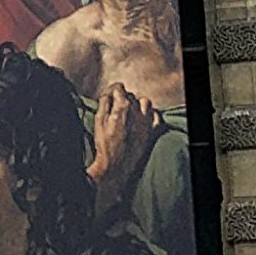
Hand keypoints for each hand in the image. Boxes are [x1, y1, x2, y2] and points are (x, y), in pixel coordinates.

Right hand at [87, 82, 164, 208]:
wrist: (116, 167)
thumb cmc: (105, 144)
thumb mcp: (98, 120)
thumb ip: (104, 102)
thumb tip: (109, 93)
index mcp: (122, 106)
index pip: (119, 87)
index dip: (113, 90)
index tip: (110, 96)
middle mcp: (137, 111)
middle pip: (131, 96)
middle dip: (124, 99)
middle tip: (117, 109)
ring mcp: (146, 122)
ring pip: (145, 102)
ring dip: (138, 104)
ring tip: (131, 112)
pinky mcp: (152, 133)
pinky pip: (157, 117)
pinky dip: (151, 115)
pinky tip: (144, 120)